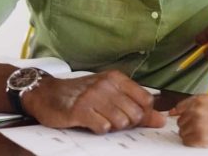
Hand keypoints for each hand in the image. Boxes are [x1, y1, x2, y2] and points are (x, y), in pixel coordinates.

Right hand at [22, 70, 165, 133]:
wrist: (46, 94)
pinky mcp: (80, 110)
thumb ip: (135, 106)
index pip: (147, 100)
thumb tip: (161, 120)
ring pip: (121, 122)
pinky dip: (98, 129)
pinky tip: (89, 122)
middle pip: (135, 114)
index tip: (131, 117)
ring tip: (99, 119)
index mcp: (116, 78)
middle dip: (127, 123)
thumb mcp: (109, 94)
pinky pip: (103, 128)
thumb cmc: (80, 94)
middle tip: (111, 119)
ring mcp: (93, 97)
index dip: (143, 114)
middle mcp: (106, 85)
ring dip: (111, 127)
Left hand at [170, 95, 207, 146]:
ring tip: (204, 132)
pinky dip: (192, 142)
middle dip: (188, 125)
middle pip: (180, 121)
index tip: (178, 117)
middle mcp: (196, 111)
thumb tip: (176, 110)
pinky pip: (187, 141)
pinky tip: (202, 138)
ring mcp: (197, 124)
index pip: (179, 107)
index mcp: (199, 100)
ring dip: (190, 134)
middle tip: (201, 126)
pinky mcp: (199, 137)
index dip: (179, 114)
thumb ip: (196, 103)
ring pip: (182, 132)